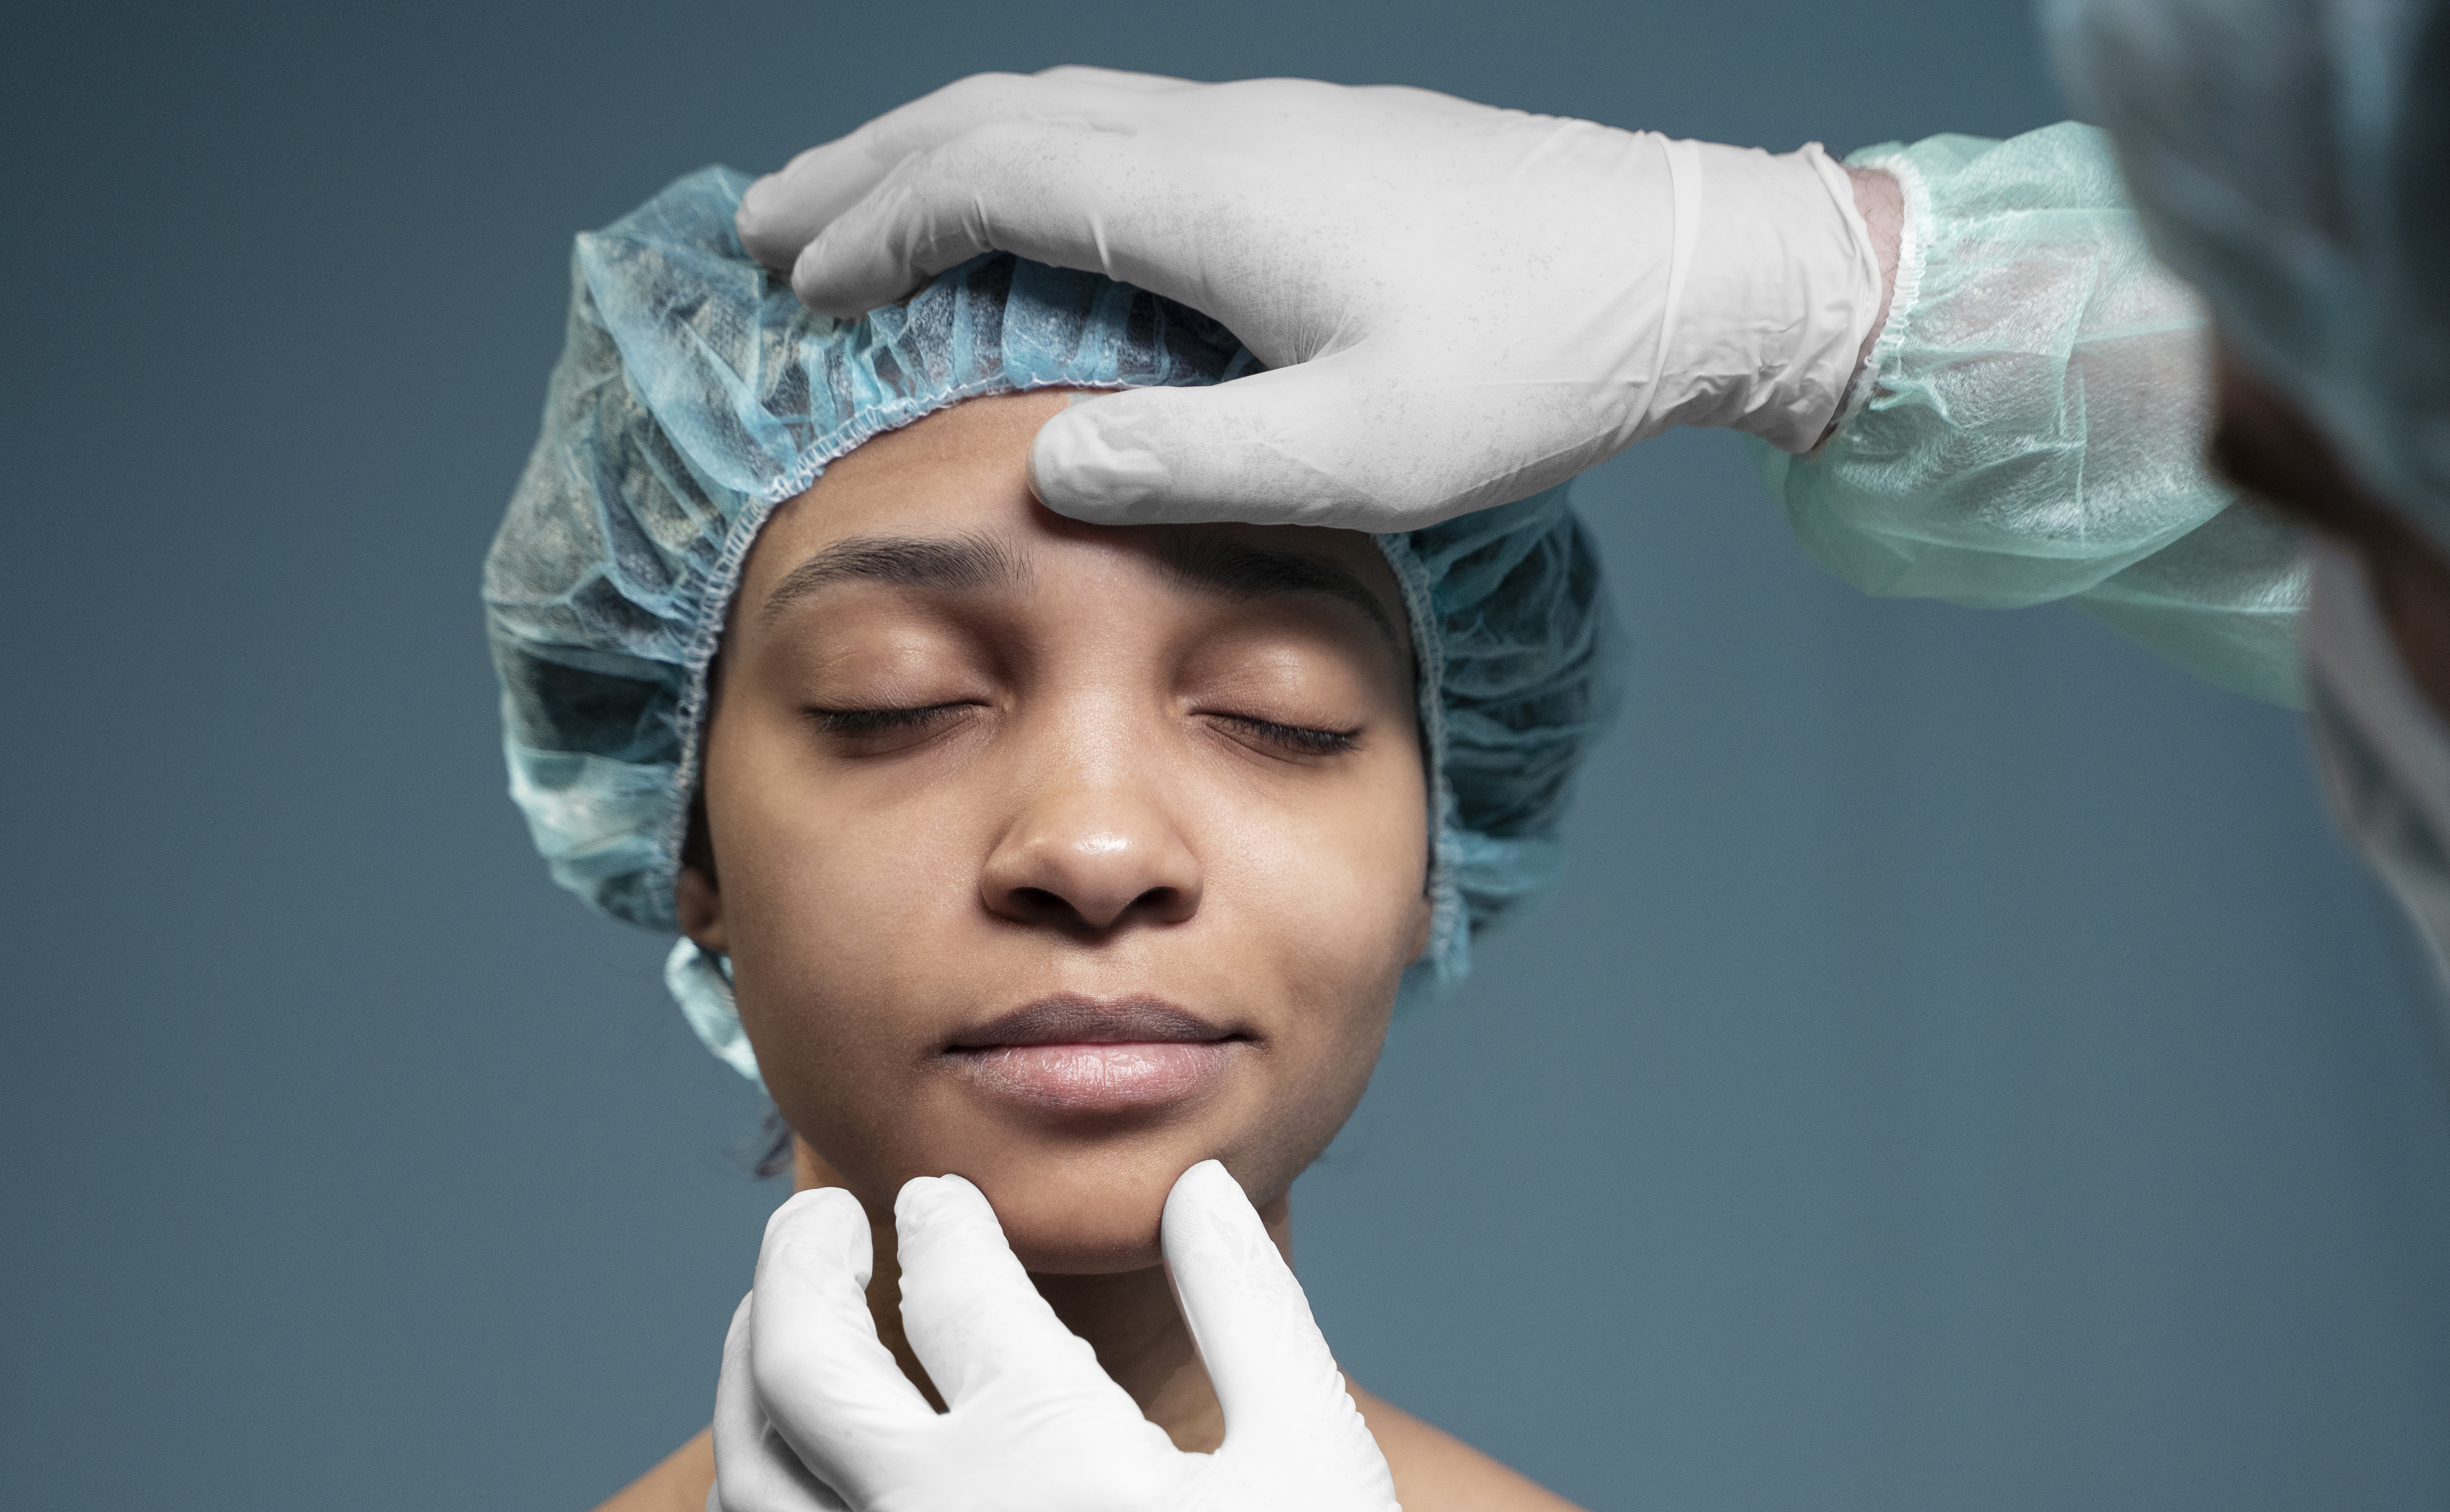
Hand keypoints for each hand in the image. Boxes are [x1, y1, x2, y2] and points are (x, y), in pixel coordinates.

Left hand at [707, 1161, 1475, 1511]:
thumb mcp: (1313, 1446)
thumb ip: (1245, 1298)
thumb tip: (1193, 1186)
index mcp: (1051, 1456)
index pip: (951, 1287)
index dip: (944, 1223)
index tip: (943, 1200)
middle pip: (802, 1359)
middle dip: (797, 1262)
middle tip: (821, 1219)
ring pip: (749, 1477)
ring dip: (749, 1378)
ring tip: (778, 1326)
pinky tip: (774, 1481)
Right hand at [735, 68, 1884, 528]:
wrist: (1686, 264)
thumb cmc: (1538, 365)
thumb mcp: (1364, 457)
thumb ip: (1194, 464)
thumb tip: (1051, 464)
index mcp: (1210, 199)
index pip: (988, 181)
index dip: (874, 226)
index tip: (793, 283)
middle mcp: (1221, 135)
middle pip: (997, 116)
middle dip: (867, 168)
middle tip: (763, 226)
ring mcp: (1269, 127)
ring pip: (1061, 109)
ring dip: (945, 153)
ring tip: (864, 207)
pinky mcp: (1313, 146)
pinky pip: (1126, 129)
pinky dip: (1034, 159)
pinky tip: (1035, 213)